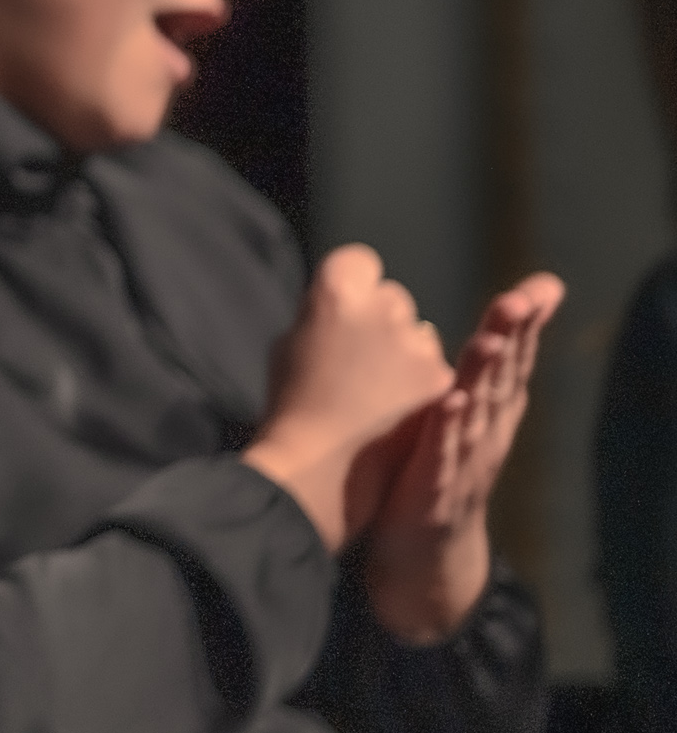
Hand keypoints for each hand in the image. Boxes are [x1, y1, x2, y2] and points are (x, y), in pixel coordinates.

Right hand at [241, 246, 456, 554]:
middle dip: (383, 320)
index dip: (353, 284)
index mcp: (335, 290)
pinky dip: (425, 388)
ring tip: (378, 394)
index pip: (359, 262)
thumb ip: (323, 317)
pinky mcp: (444, 382)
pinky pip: (440, 372)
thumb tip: (343, 310)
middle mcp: (384, 308)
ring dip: (407, 355)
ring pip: (422, 336)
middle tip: (360, 358)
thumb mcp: (288, 344)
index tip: (347, 308)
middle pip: (393, 298)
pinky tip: (399, 413)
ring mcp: (419, 346)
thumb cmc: (289, 404)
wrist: (315, 470)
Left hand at [360, 272, 562, 641]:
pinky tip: (452, 401)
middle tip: (522, 298)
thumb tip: (446, 332)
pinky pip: (442, 455)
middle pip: (504, 381)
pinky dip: (449, 428)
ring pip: (478, 413)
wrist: (421, 556)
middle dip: (515, 338)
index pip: (513, 363)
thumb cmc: (430, 478)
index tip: (543, 287)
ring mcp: (463, 465)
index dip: (528, 326)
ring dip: (487, 375)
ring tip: (494, 337)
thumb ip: (456, 381)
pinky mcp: (433, 491)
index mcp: (488, 417)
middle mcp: (485, 436)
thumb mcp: (450, 424)